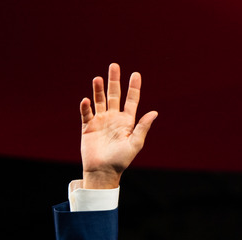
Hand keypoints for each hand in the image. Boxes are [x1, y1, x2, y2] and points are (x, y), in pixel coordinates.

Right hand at [79, 63, 157, 188]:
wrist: (103, 172)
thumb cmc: (121, 160)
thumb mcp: (135, 143)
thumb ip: (143, 127)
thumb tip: (155, 112)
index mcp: (127, 122)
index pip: (131, 100)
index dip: (134, 87)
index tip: (136, 74)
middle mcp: (113, 118)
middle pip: (114, 95)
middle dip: (114, 81)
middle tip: (114, 66)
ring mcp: (100, 121)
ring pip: (99, 100)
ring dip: (98, 90)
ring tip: (98, 78)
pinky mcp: (88, 127)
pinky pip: (86, 113)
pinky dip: (86, 106)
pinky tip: (87, 100)